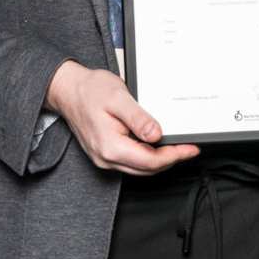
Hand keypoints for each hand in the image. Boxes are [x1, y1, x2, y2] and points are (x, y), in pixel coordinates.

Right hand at [45, 61, 198, 175]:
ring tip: (177, 147)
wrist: (68, 90)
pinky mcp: (104, 154)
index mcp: (110, 146)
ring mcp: (104, 158)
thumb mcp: (118, 98)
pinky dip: (147, 156)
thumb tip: (157, 134)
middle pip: (147, 169)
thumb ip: (138, 118)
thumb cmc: (90, 91)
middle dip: (171, 159)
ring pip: (140, 168)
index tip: (190, 149)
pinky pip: (131, 162)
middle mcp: (106, 157)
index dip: (174, 156)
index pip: (150, 160)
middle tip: (189, 148)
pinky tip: (156, 146)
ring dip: (160, 160)